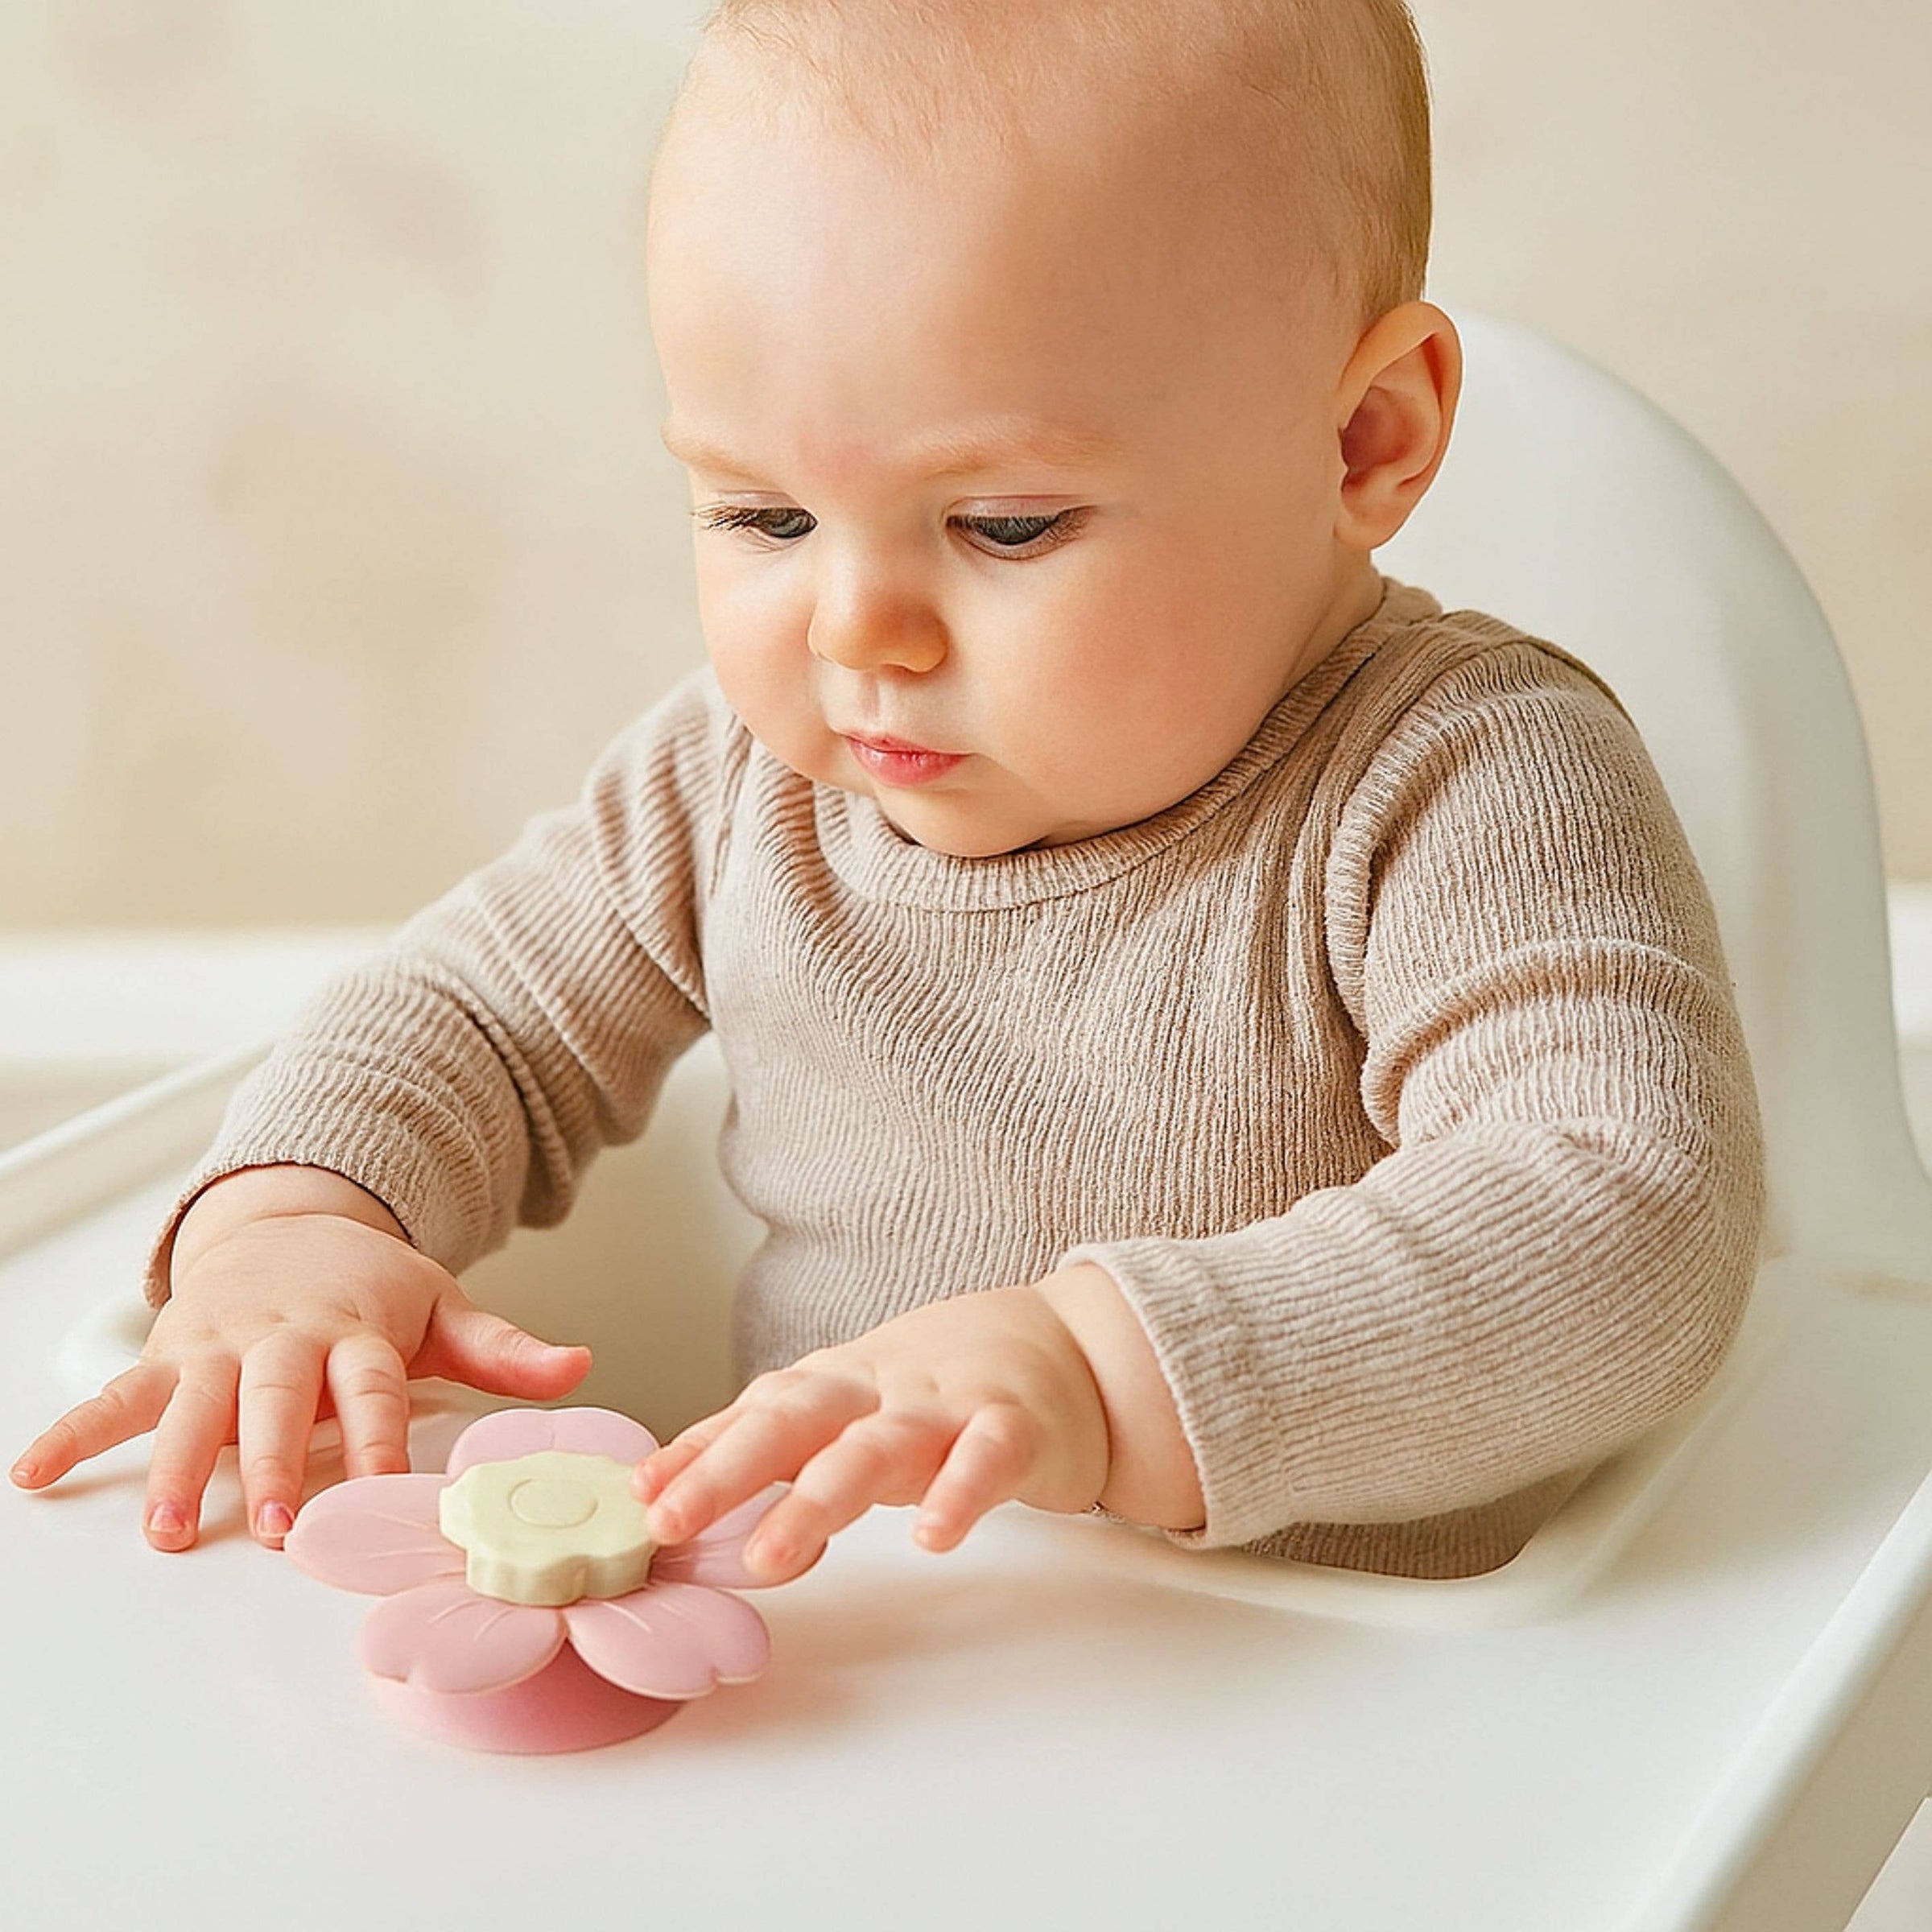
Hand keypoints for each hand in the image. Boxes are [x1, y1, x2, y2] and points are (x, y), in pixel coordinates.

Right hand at [10, 1186, 590, 1552]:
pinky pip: (118, 1395)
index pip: (373, 1391)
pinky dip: (75, 1432)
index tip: (385, 1494)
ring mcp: (221, 1345)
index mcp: (357, 1331)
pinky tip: (35, 1474)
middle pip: (281, 1402)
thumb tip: (581, 1367)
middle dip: (278, 1462)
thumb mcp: (443, 1305)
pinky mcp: (171, 1353)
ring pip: (197, 1407)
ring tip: (171, 1530)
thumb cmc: (368, 1285)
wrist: (290, 1224)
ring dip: (182, 1467)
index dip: (379, 1441)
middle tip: (280, 1525)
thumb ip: (505, 1349)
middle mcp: (285, 1339)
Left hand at [633, 1284, 1110, 1583]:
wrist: (1061, 1343)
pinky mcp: (1017, 1429)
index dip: (695, 1453)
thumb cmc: (932, 1389)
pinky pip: (987, 1460)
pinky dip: (959, 1493)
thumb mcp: (844, 1407)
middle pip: (796, 1421)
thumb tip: (657, 1492)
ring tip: (775, 1554)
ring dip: (823, 1496)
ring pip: (880, 1446)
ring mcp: (947, 1408)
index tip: (638, 1497)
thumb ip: (763, 1445)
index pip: (752, 1415)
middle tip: (673, 1522)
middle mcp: (879, 1391)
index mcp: (833, 1387)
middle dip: (729, 1471)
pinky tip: (931, 1537)